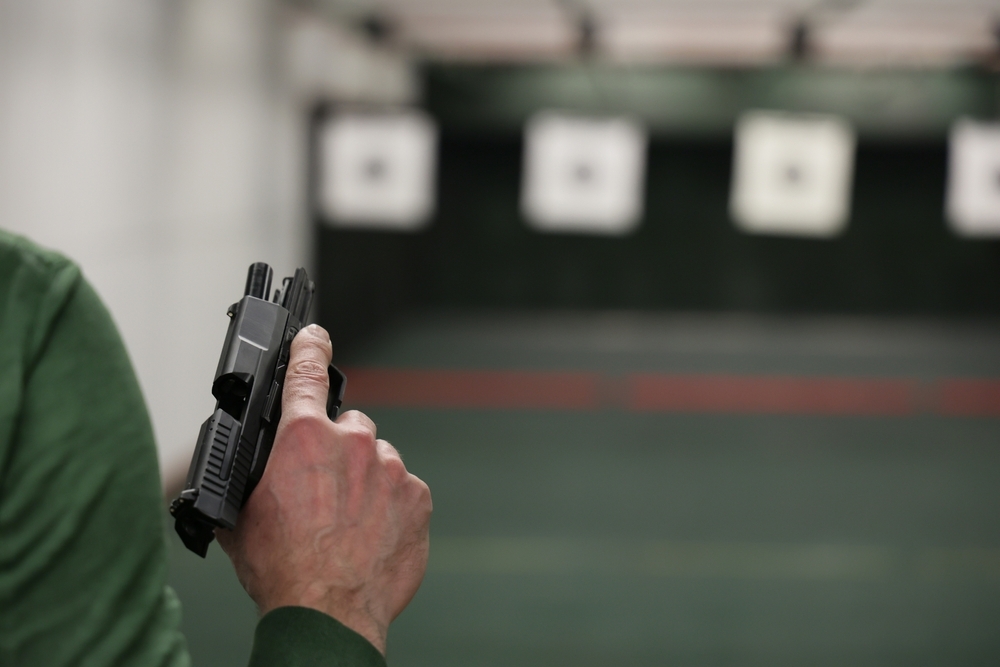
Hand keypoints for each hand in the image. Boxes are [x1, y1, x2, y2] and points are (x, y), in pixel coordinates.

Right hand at [216, 324, 431, 654]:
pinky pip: (403, 489)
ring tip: (348, 522)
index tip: (316, 336)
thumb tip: (243, 473)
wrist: (327, 612)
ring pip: (379, 460)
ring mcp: (390, 468)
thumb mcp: (243, 515)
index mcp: (303, 438)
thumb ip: (251, 477)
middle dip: (338, 451)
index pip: (307, 373)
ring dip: (366, 480)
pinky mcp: (418, 496)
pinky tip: (372, 534)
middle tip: (325, 492)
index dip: (310, 349)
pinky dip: (390, 505)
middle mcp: (352, 443)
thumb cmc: (282, 568)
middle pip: (349, 428)